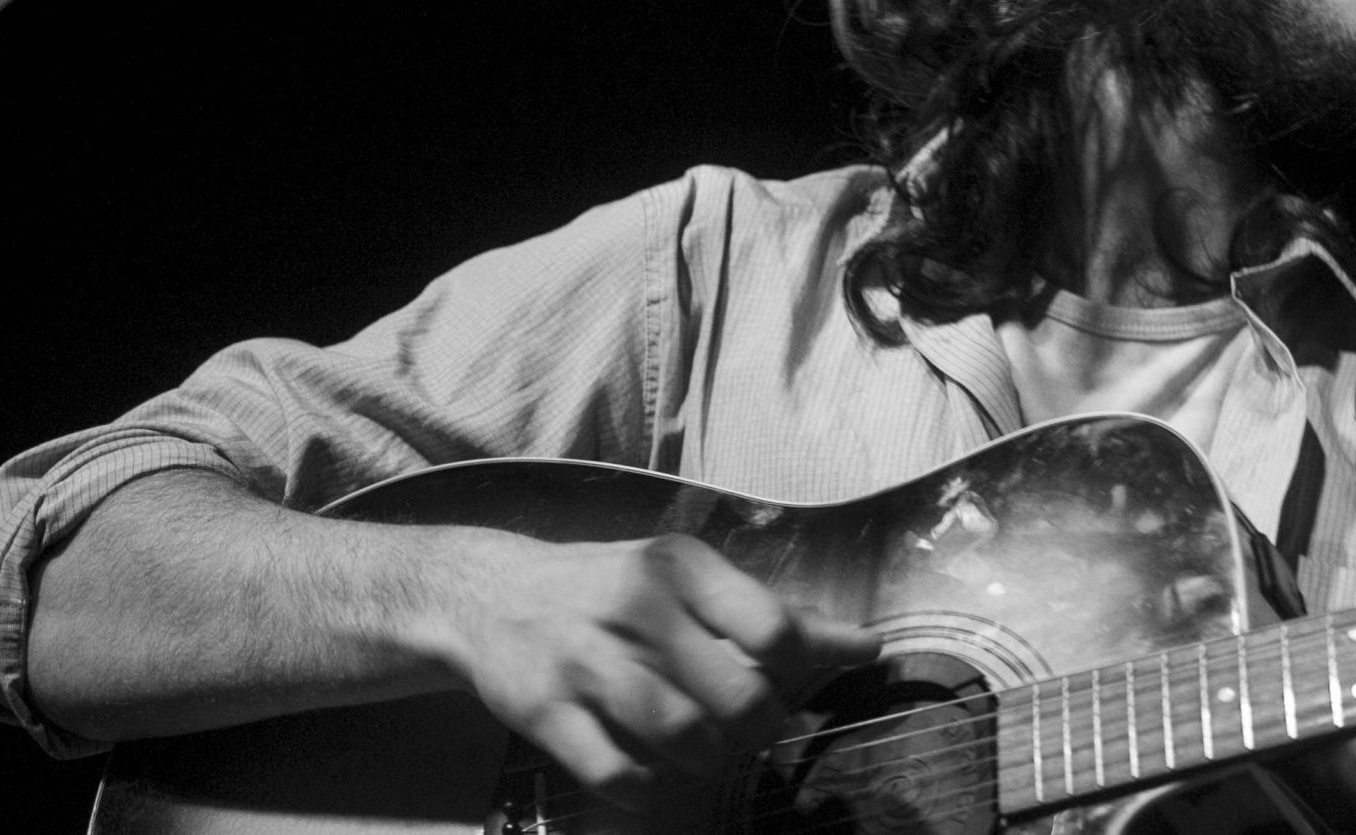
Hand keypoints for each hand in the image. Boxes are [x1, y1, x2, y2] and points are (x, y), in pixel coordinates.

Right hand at [438, 532, 880, 807]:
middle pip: (735, 692)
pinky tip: (655, 780)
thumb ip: (773, 611)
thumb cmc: (613, 588)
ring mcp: (586, 661)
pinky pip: (613, 771)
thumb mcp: (688, 578)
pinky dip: (647, 789)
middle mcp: (637, 607)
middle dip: (762, 728)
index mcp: (682, 566)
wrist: (489, 593)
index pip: (770, 625)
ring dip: (711, 759)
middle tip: (759, 733)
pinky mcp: (544, 712)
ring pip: (681, 734)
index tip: (805, 688)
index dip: (804, 670)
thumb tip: (866, 642)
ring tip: (711, 753)